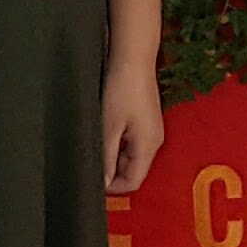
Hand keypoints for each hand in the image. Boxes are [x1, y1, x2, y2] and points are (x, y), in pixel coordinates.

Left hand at [102, 59, 164, 192]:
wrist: (133, 60)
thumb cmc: (122, 90)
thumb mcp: (109, 127)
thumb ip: (106, 158)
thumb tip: (103, 182)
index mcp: (148, 146)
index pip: (133, 181)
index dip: (113, 186)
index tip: (93, 178)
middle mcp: (155, 142)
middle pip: (134, 170)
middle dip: (113, 170)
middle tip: (92, 157)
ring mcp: (153, 131)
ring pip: (133, 157)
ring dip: (115, 156)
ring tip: (99, 140)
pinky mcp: (148, 122)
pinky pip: (134, 143)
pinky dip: (120, 143)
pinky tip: (107, 129)